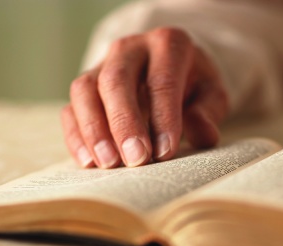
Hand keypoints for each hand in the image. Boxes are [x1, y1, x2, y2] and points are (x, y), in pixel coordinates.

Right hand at [61, 27, 228, 167]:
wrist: (170, 71)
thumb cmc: (192, 85)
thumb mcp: (211, 94)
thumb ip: (208, 112)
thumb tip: (203, 135)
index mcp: (167, 44)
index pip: (162, 80)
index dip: (163, 117)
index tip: (165, 152)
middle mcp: (129, 49)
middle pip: (116, 81)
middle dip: (124, 123)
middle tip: (136, 159)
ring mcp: (101, 65)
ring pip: (85, 91)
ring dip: (95, 130)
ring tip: (109, 163)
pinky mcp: (84, 88)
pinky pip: (71, 109)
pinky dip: (76, 136)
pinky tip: (88, 162)